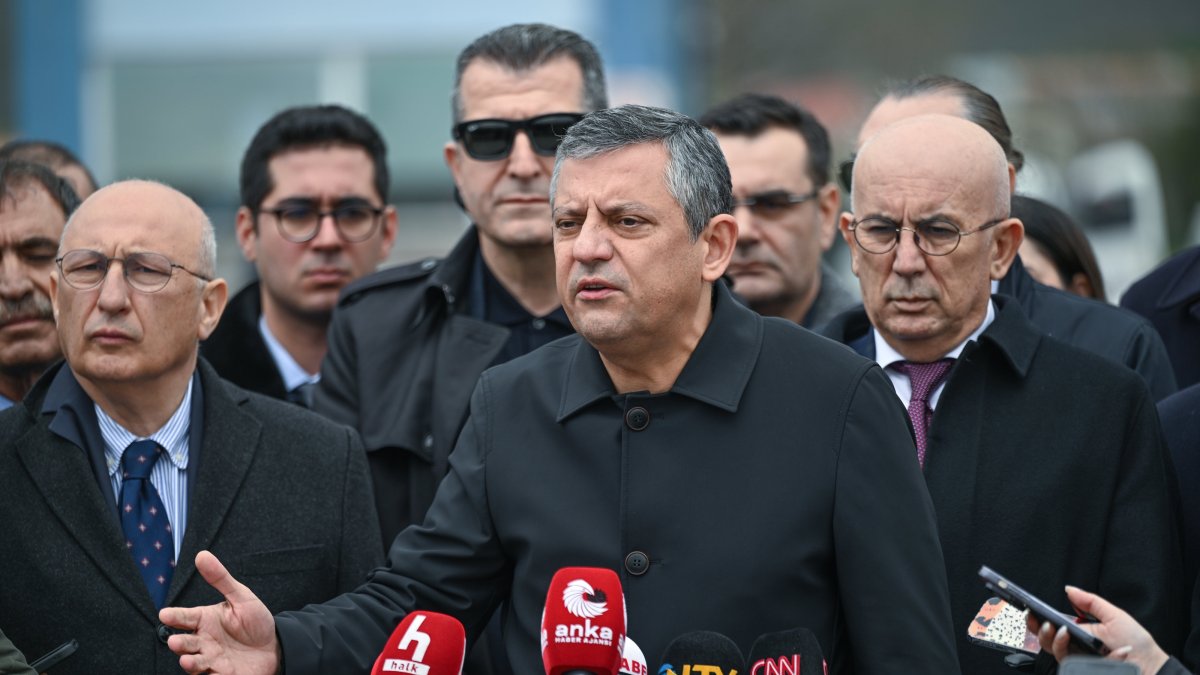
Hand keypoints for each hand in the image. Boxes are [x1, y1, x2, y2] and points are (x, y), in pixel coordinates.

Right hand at [158, 550, 280, 674]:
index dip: (174, 616)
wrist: (274, 646)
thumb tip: (202, 555)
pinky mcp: (222, 674)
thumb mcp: (241, 597)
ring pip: (195, 663)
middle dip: (179, 643)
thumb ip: (221, 578)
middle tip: (175, 641)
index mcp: (205, 620)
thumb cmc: (255, 621)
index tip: (165, 614)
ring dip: (189, 663)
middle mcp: (204, 641)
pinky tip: (210, 673)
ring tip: (187, 660)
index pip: (185, 617)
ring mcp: (212, 659)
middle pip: (186, 643)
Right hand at [1025, 585, 1169, 674]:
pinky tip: (1116, 651)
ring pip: (1055, 654)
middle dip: (1040, 631)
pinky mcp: (1086, 670)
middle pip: (1046, 641)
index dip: (1036, 621)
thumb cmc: (1136, 641)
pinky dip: (1092, 658)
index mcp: (1078, 631)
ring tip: (1064, 632)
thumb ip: (1090, 602)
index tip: (1032, 611)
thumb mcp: (1114, 616)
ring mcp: (1080, 660)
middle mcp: (1075, 647)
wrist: (1152, 664)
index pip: (1050, 627)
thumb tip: (1069, 589)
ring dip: (1056, 642)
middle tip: (1046, 624)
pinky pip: (1077, 665)